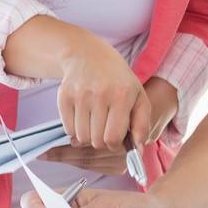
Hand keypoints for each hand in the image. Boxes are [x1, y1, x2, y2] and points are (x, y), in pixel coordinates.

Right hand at [56, 31, 150, 150]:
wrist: (90, 56)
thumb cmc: (119, 81)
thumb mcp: (139, 98)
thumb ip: (142, 125)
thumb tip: (138, 150)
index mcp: (122, 96)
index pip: (113, 138)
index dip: (115, 145)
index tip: (116, 140)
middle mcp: (100, 94)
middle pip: (96, 140)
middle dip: (102, 142)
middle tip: (106, 132)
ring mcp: (80, 95)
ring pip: (81, 137)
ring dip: (88, 136)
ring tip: (96, 124)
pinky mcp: (64, 96)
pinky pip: (67, 129)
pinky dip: (75, 129)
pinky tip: (84, 117)